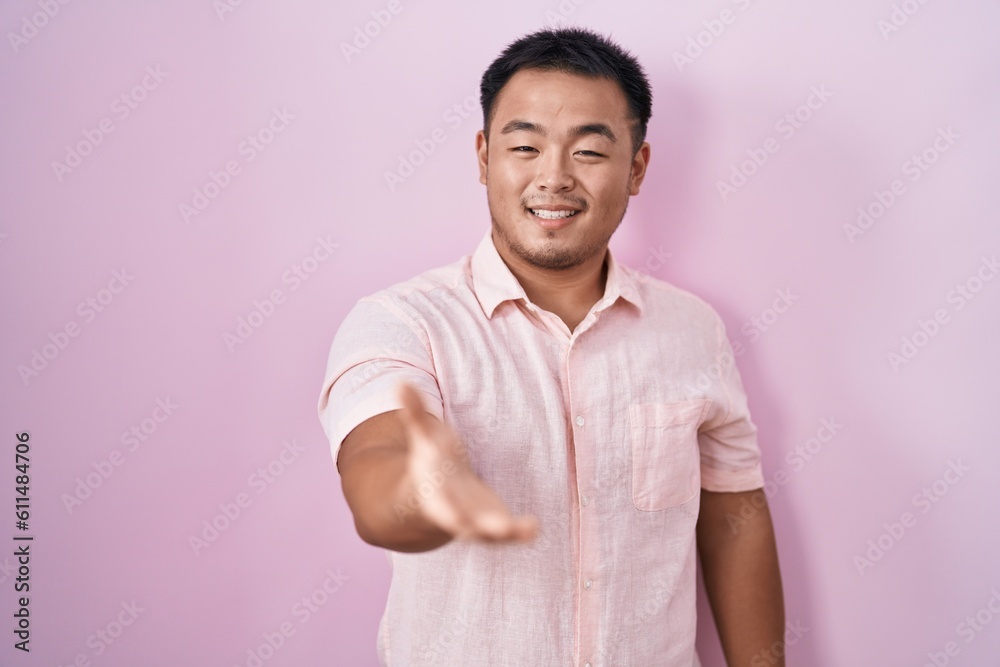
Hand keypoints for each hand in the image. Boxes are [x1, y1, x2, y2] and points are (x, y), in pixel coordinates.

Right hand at [395, 381, 537, 543]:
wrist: (432, 500)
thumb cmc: (431, 465)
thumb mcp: (423, 439)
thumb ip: (414, 414)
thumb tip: (401, 381)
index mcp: (433, 492)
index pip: (438, 502)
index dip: (446, 508)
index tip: (455, 518)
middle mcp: (453, 511)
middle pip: (464, 521)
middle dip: (478, 526)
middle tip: (498, 528)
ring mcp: (474, 521)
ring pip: (486, 531)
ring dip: (503, 531)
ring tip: (524, 529)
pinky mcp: (492, 522)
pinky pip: (507, 532)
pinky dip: (519, 532)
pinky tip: (533, 528)